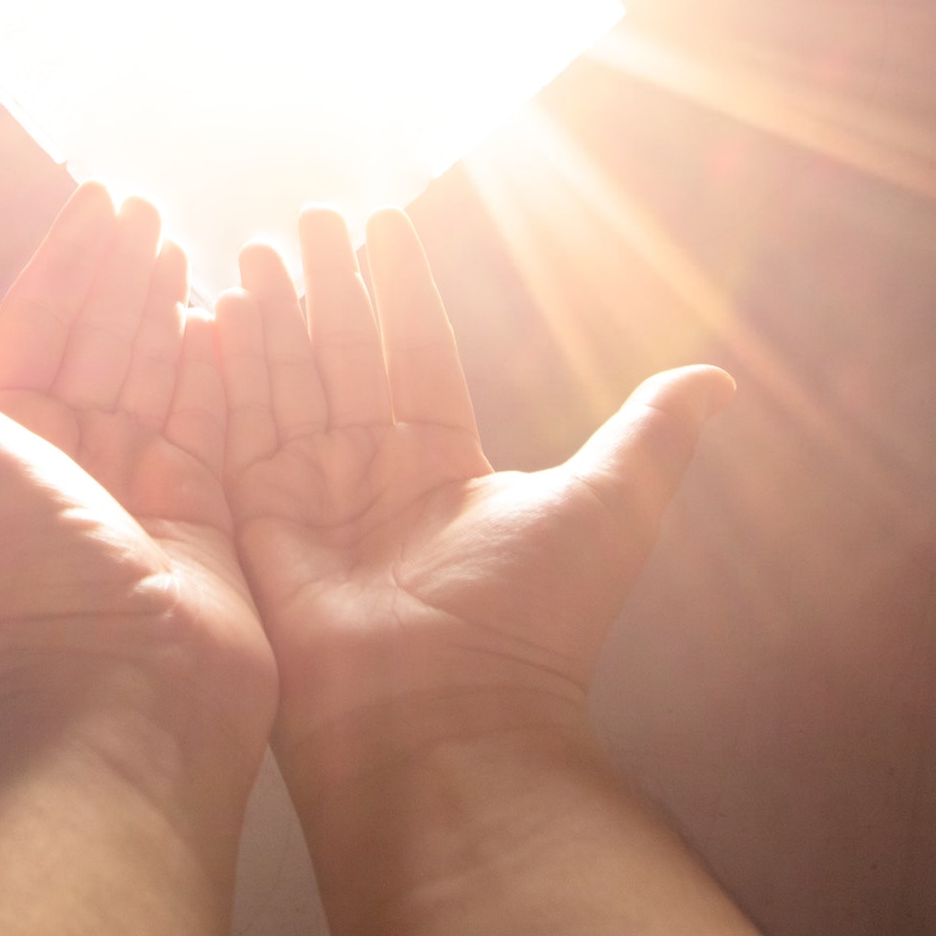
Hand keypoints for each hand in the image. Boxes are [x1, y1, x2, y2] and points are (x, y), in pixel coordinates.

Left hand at [0, 183, 274, 765]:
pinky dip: (224, 368)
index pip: (39, 323)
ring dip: (172, 309)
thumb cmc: (5, 559)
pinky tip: (235, 319)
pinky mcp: (206, 515)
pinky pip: (217, 421)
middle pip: (102, 341)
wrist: (109, 687)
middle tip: (154, 207)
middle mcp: (66, 459)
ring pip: (160, 375)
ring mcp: (140, 489)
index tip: (102, 198)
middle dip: (125, 273)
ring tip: (194, 245)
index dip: (69, 261)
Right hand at [214, 206, 733, 775]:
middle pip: (345, 356)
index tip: (382, 220)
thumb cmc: (535, 618)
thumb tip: (718, 378)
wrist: (448, 719)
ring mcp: (313, 498)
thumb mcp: (610, 504)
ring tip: (251, 247)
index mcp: (447, 463)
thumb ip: (650, 432)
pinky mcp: (259, 525)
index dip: (400, 287)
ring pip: (287, 383)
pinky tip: (217, 312)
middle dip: (326, 284)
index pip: (418, 351)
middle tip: (307, 215)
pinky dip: (227, 373)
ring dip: (270, 315)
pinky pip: (237, 432)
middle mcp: (375, 473)